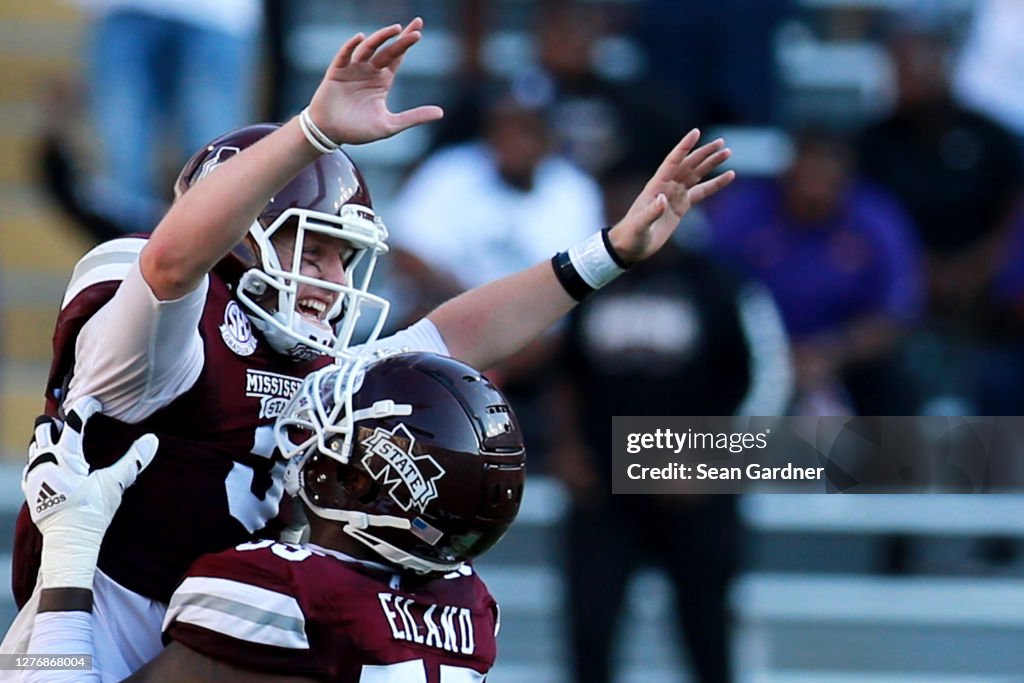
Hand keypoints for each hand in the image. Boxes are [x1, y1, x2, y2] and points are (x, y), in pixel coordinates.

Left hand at [24, 397, 157, 588]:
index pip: (72, 422)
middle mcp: (44, 462)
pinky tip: (50, 463)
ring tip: (62, 438)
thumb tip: (152, 440)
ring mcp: (34, 476)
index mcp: (64, 458)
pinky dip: (40, 458)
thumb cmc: (91, 513)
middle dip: (57, 421)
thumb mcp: (114, 485)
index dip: (85, 407)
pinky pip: (30, 465)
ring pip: (34, 445)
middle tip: (72, 420)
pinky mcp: (31, 489)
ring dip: (48, 439)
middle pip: (44, 428)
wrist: (69, 543)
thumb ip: (132, 461)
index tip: (96, 403)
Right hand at [308, 17, 443, 144]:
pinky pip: (344, 56)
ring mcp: (353, 69)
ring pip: (368, 49)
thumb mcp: (390, 125)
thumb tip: (441, 113)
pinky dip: (351, 47)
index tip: (419, 29)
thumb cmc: (358, 130)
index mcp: (382, 80)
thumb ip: (414, 117)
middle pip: (388, 50)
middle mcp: (369, 71)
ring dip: (381, 38)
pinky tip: (360, 38)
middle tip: (416, 27)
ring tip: (395, 29)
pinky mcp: (336, 72)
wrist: (330, 133)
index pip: (398, 56)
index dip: (407, 43)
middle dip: (401, 39)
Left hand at [608, 129, 734, 263]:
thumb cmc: (631, 235)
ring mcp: (675, 195)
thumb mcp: (639, 225)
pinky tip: (728, 176)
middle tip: (721, 142)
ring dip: (711, 164)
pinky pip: (701, 192)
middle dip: (704, 153)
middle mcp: (667, 186)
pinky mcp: (681, 206)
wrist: (631, 246)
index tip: (696, 132)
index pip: (672, 162)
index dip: (684, 147)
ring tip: (727, 152)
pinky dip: (714, 184)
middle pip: (688, 165)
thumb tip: (664, 199)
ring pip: (696, 175)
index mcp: (656, 186)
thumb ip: (651, 212)